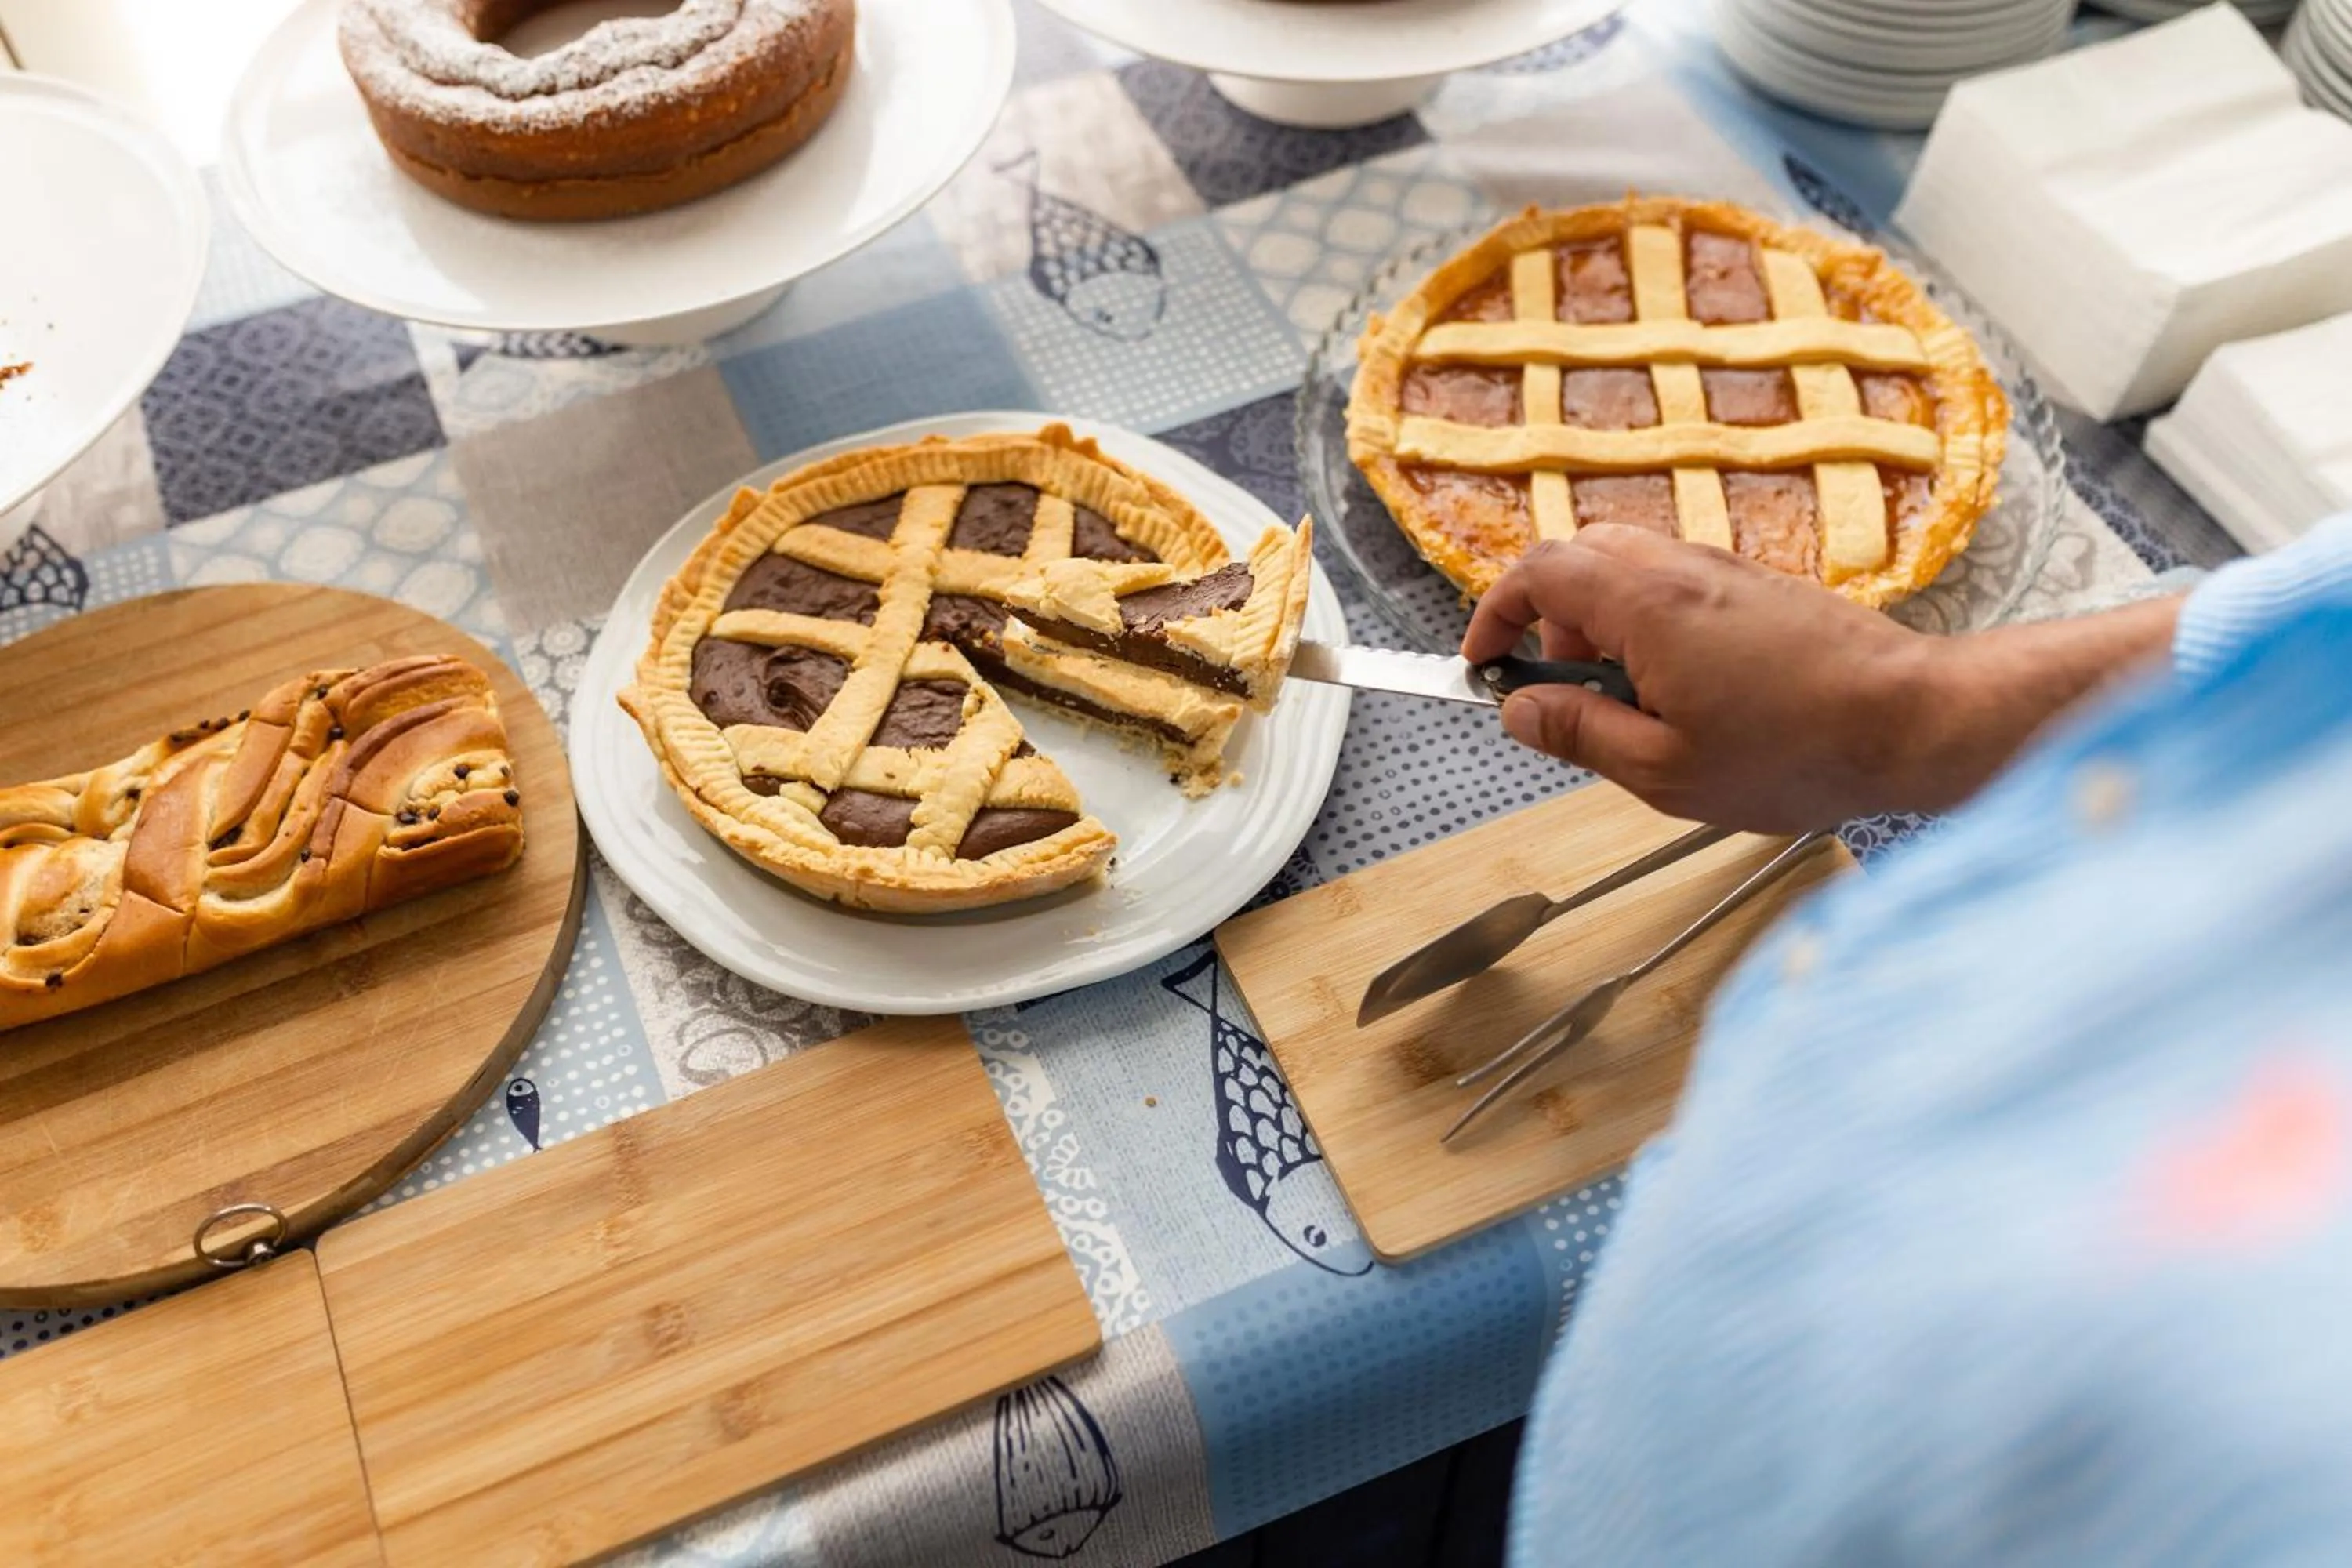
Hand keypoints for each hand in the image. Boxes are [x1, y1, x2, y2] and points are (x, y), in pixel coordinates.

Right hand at [1462, 526, 2178, 830]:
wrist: (1911, 720)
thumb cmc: (1798, 749)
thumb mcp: (1661, 771)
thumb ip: (1577, 734)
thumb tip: (1521, 711)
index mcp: (1644, 603)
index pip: (1537, 572)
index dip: (1494, 614)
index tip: (1484, 662)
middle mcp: (1682, 567)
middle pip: (1579, 556)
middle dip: (1548, 619)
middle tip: (1561, 689)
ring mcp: (1725, 570)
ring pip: (1630, 568)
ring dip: (1603, 624)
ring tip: (1630, 702)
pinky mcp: (1759, 587)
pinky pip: (1678, 585)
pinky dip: (1652, 625)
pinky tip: (1686, 694)